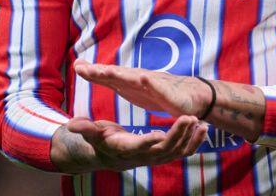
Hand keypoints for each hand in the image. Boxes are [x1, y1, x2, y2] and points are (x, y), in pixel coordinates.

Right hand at [50, 114, 207, 172]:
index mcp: (127, 148)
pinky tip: (204, 128)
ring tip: (202, 123)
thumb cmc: (102, 141)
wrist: (112, 157)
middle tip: (189, 118)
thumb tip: (71, 125)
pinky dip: (195, 142)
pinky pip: (183, 151)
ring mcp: (157, 157)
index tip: (159, 133)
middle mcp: (144, 155)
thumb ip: (85, 128)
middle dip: (178, 134)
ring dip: (191, 138)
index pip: (140, 146)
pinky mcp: (165, 154)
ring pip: (177, 151)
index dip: (149, 141)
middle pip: (165, 148)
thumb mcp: (92, 133)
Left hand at [73, 59, 211, 116]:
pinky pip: (159, 89)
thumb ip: (106, 78)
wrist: (189, 96)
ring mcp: (154, 85)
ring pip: (137, 79)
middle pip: (119, 75)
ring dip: (123, 75)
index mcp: (128, 80)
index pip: (108, 75)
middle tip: (87, 70)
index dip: (93, 72)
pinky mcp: (169, 94)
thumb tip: (82, 67)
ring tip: (110, 73)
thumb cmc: (154, 90)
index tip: (77, 67)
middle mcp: (140, 79)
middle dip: (103, 72)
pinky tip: (144, 78)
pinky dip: (151, 83)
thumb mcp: (126, 86)